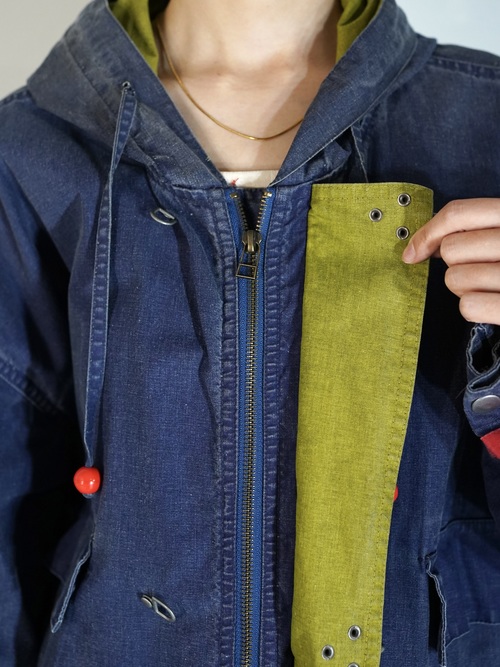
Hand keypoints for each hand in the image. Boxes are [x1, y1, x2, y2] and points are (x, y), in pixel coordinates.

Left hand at [402, 198, 499, 324]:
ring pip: (455, 279)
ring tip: (491, 286)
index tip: (414, 253)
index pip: (458, 213)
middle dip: (456, 264)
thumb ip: (478, 229)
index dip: (427, 233)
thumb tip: (422, 246)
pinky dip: (474, 308)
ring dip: (465, 288)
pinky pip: (468, 305)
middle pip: (452, 249)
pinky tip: (492, 304)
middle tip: (480, 269)